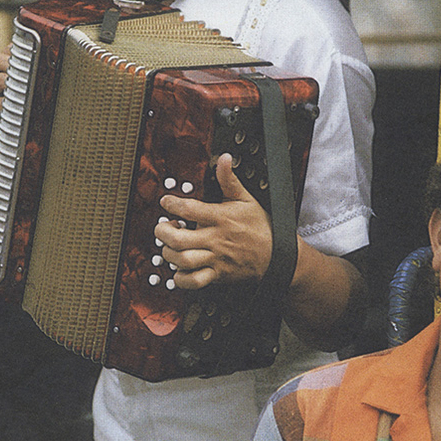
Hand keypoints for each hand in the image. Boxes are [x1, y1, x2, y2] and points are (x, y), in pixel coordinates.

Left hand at [154, 153, 272, 288]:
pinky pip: (193, 282)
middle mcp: (215, 239)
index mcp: (220, 218)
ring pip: (182, 260)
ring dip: (169, 253)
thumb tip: (224, 158)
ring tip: (170, 245)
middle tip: (163, 227)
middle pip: (179, 239)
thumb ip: (229, 179)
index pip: (189, 209)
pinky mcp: (217, 275)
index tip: (166, 201)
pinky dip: (180, 278)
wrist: (277, 256)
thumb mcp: (246, 199)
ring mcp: (215, 259)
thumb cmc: (260, 227)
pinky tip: (178, 268)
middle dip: (163, 232)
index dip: (172, 204)